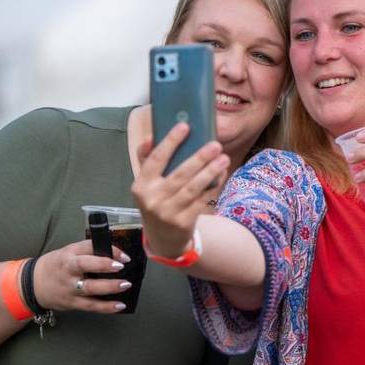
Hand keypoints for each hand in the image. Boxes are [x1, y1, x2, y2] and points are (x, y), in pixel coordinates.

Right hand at [32, 239, 131, 313]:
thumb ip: (90, 251)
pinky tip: (119, 305)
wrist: (34, 284)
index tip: (123, 256)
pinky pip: (91, 306)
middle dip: (104, 266)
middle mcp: (68, 271)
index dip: (107, 251)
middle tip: (121, 267)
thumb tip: (117, 254)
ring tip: (125, 285)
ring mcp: (70, 288)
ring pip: (90, 289)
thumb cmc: (57, 265)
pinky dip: (106, 307)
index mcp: (69, 255)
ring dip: (109, 287)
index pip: (88, 248)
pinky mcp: (72, 303)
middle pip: (85, 266)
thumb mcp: (70, 252)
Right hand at [131, 122, 229, 258]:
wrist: (162, 238)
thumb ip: (147, 160)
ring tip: (223, 158)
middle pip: (179, 174)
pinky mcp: (183, 223)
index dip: (170, 142)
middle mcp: (152, 199)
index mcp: (141, 185)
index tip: (185, 126)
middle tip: (215, 145)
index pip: (155, 159)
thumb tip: (150, 136)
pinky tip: (222, 174)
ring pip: (193, 188)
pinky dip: (213, 187)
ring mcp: (168, 213)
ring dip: (210, 172)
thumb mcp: (146, 184)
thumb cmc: (156, 201)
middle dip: (199, 158)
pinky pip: (202, 201)